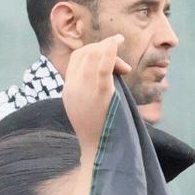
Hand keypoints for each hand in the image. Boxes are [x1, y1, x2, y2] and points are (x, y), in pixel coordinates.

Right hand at [62, 34, 130, 149]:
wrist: (99, 151)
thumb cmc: (98, 132)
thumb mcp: (85, 108)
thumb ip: (89, 90)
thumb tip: (106, 74)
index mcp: (68, 90)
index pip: (76, 58)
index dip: (94, 51)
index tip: (111, 60)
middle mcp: (74, 87)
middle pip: (85, 53)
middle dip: (104, 49)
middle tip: (123, 68)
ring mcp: (86, 89)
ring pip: (94, 55)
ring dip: (111, 48)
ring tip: (125, 64)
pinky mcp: (102, 94)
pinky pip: (104, 66)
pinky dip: (110, 51)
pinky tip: (117, 43)